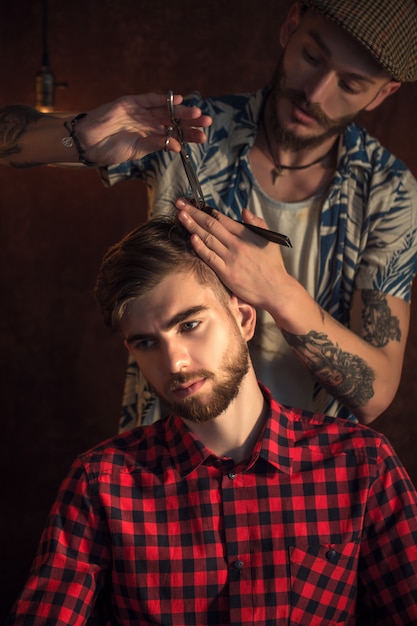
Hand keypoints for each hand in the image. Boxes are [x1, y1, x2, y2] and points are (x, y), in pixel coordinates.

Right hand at [75, 93, 211, 164]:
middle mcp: (149, 122)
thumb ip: (156, 145)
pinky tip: (177, 100)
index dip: (189, 135)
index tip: (203, 137)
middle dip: (191, 121)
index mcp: (152, 135)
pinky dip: (163, 99)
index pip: (175, 134)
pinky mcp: (130, 102)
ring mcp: (140, 111)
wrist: (89, 143)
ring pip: (165, 109)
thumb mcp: (138, 150)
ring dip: (181, 110)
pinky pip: (149, 99)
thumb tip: (177, 146)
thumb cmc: (111, 149)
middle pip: (174, 120)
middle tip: (207, 122)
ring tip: (197, 113)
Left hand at [175, 199, 291, 312]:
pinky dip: (200, 247)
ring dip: (192, 226)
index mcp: (246, 234)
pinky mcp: (227, 273)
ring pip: (207, 238)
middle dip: (193, 213)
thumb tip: (243, 211)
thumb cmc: (273, 265)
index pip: (221, 218)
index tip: (192, 203)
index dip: (204, 210)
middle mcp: (236, 244)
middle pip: (211, 225)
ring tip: (180, 216)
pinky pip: (210, 257)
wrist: (276, 289)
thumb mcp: (270, 240)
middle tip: (179, 204)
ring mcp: (230, 258)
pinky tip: (191, 238)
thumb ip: (257, 223)